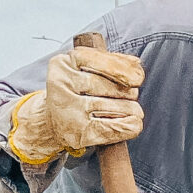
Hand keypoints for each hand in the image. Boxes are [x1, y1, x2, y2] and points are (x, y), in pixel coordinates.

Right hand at [10, 48, 144, 161]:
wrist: (53, 121)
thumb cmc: (75, 91)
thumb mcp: (84, 69)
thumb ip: (109, 61)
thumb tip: (135, 64)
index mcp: (62, 63)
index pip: (95, 60)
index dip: (121, 68)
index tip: (138, 78)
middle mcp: (61, 85)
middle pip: (105, 85)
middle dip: (127, 91)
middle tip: (133, 95)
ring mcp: (67, 110)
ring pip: (110, 107)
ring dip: (130, 109)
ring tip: (134, 110)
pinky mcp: (76, 132)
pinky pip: (109, 128)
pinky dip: (127, 126)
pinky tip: (134, 124)